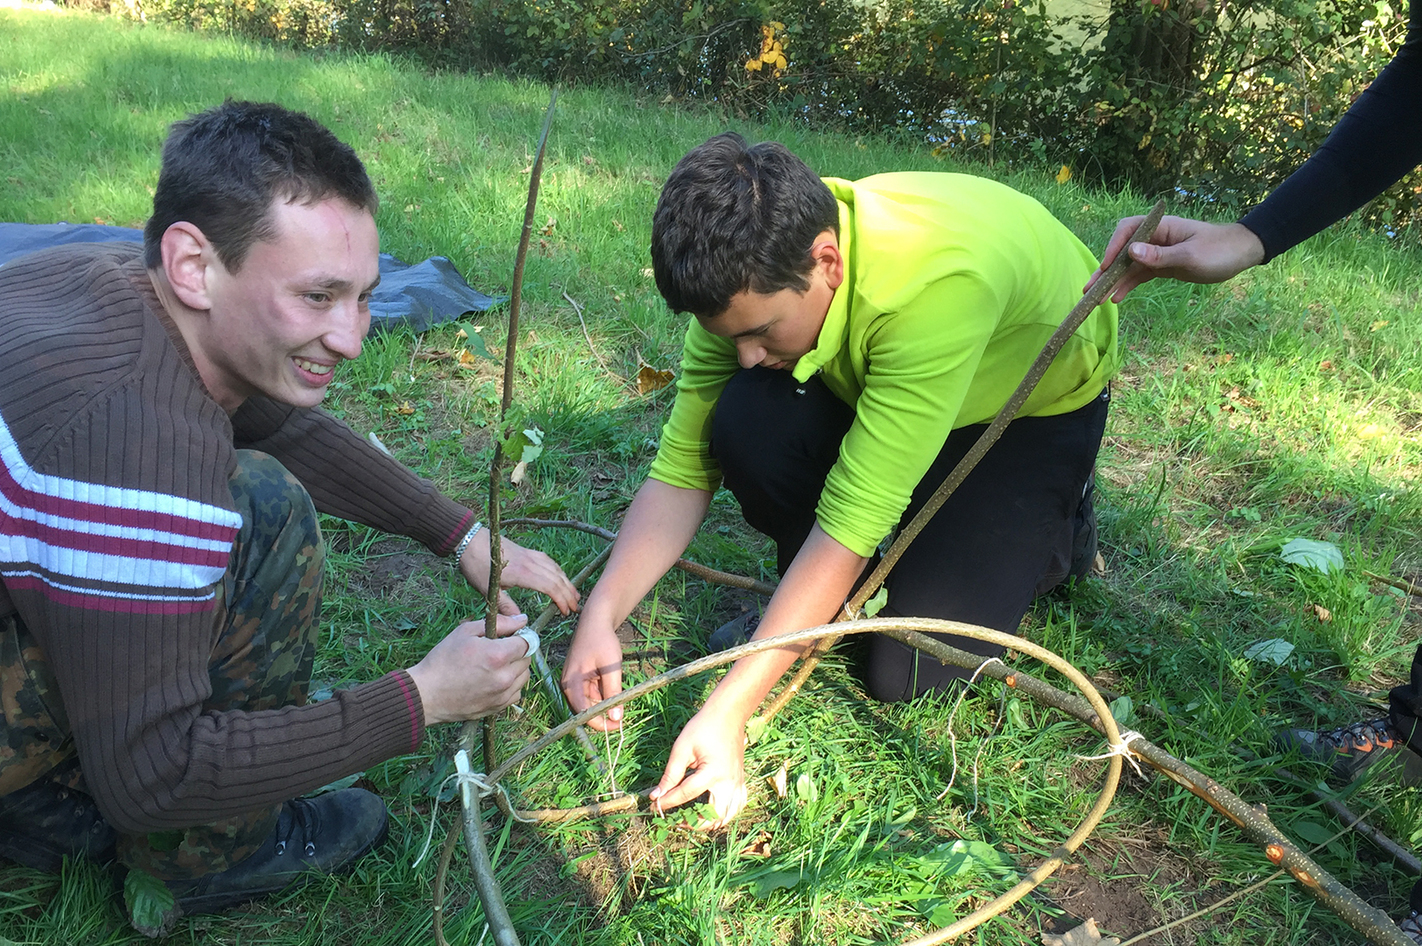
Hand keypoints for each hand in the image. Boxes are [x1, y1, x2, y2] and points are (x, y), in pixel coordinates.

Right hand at [405, 616, 532, 725]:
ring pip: (524, 676)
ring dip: (515, 668)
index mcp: (498, 655)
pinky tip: (494, 680)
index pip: (527, 642)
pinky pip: (516, 693)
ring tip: (495, 666)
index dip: (520, 636)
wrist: (427, 694)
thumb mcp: (466, 632)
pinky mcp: (498, 708)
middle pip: (527, 659)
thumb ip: (499, 624)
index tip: (511, 636)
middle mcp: (505, 677)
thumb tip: (522, 620)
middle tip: (498, 650)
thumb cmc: (443, 660)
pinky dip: (510, 685)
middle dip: (517, 652)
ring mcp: (502, 695)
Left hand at [459, 531, 579, 614]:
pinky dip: (559, 571)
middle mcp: (532, 563)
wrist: (471, 540)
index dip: (562, 600)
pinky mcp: (528, 551)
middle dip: (569, 594)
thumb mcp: (489, 591)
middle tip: (576, 608)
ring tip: (574, 594)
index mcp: (524, 574)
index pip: (551, 587)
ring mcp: (531, 555)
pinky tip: (560, 576)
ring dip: (567, 582)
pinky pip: (550, 562)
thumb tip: (520, 622)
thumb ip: (506, 607)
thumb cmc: (477, 565)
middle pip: (558, 578)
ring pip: (556, 569)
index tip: (566, 612)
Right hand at [561, 621, 623, 731]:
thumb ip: (613, 692)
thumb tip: (616, 717)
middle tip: (623, 717)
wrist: (596, 620)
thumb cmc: (602, 640)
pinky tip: (614, 687)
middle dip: (603, 714)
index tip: (618, 725)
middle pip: (585, 710)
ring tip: (621, 699)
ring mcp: (574, 682)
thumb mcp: (611, 667)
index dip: (600, 723)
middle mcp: (569, 685)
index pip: (583, 713)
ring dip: (605, 704)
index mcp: (571, 683)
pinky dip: (604, 694)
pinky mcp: (580, 679)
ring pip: (590, 703)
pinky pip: (592, 694)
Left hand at [648, 708, 747, 829]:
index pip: (686, 795)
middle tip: (675, 819)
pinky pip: (737, 806)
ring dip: (710, 822)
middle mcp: (728, 783)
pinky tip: (713, 811)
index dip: (667, 802)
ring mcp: (737, 783)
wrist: (728, 714)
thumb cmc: (703, 727)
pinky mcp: (741, 781)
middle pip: (712, 816)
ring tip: (692, 819)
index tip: (653, 806)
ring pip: (727, 816)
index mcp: (712, 773)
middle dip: (692, 823)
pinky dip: (726, 814)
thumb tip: (657, 795)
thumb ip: (670, 774)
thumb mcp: (682, 748)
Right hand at [1083, 216, 1265, 302]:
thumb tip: (1131, 252)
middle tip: (1088, 289)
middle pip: (1122, 251)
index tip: (1105, 267)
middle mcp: (1154, 238)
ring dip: (1113, 281)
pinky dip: (1128, 286)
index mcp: (1161, 227)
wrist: (1242, 254)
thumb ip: (1160, 256)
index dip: (1113, 248)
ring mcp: (1157, 252)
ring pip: (1128, 266)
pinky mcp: (1162, 266)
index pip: (1128, 231)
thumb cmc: (1220, 250)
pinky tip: (1117, 298)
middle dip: (1105, 270)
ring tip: (1096, 298)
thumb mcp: (1191, 255)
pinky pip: (1139, 275)